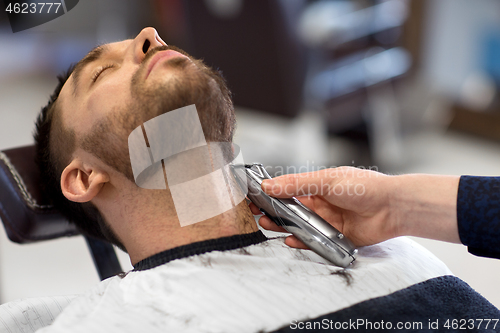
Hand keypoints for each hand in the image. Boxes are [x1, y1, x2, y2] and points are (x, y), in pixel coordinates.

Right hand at [250, 167, 397, 247]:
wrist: (393, 206)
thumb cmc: (365, 187)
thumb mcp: (326, 180)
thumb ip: (296, 184)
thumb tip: (269, 184)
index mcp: (317, 187)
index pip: (288, 191)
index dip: (271, 194)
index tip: (254, 197)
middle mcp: (321, 205)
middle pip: (290, 211)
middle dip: (273, 212)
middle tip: (257, 214)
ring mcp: (328, 222)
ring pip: (299, 227)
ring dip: (283, 227)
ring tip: (268, 225)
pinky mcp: (336, 238)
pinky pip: (314, 242)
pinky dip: (301, 242)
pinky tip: (290, 240)